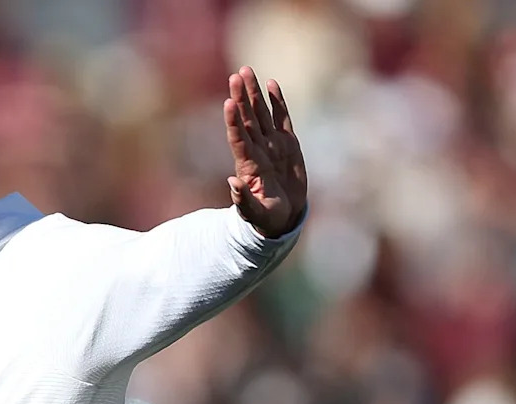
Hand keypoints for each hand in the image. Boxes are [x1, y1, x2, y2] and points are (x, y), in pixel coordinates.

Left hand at [224, 66, 307, 237]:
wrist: (282, 217)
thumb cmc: (266, 219)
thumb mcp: (255, 214)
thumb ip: (242, 201)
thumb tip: (231, 183)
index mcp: (249, 166)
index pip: (239, 139)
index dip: (234, 122)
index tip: (228, 103)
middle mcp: (258, 150)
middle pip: (248, 119)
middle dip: (241, 97)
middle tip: (236, 75)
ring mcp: (272, 145)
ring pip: (261, 113)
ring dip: (253, 93)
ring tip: (245, 71)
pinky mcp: (287, 143)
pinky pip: (282, 118)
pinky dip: (277, 101)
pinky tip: (271, 83)